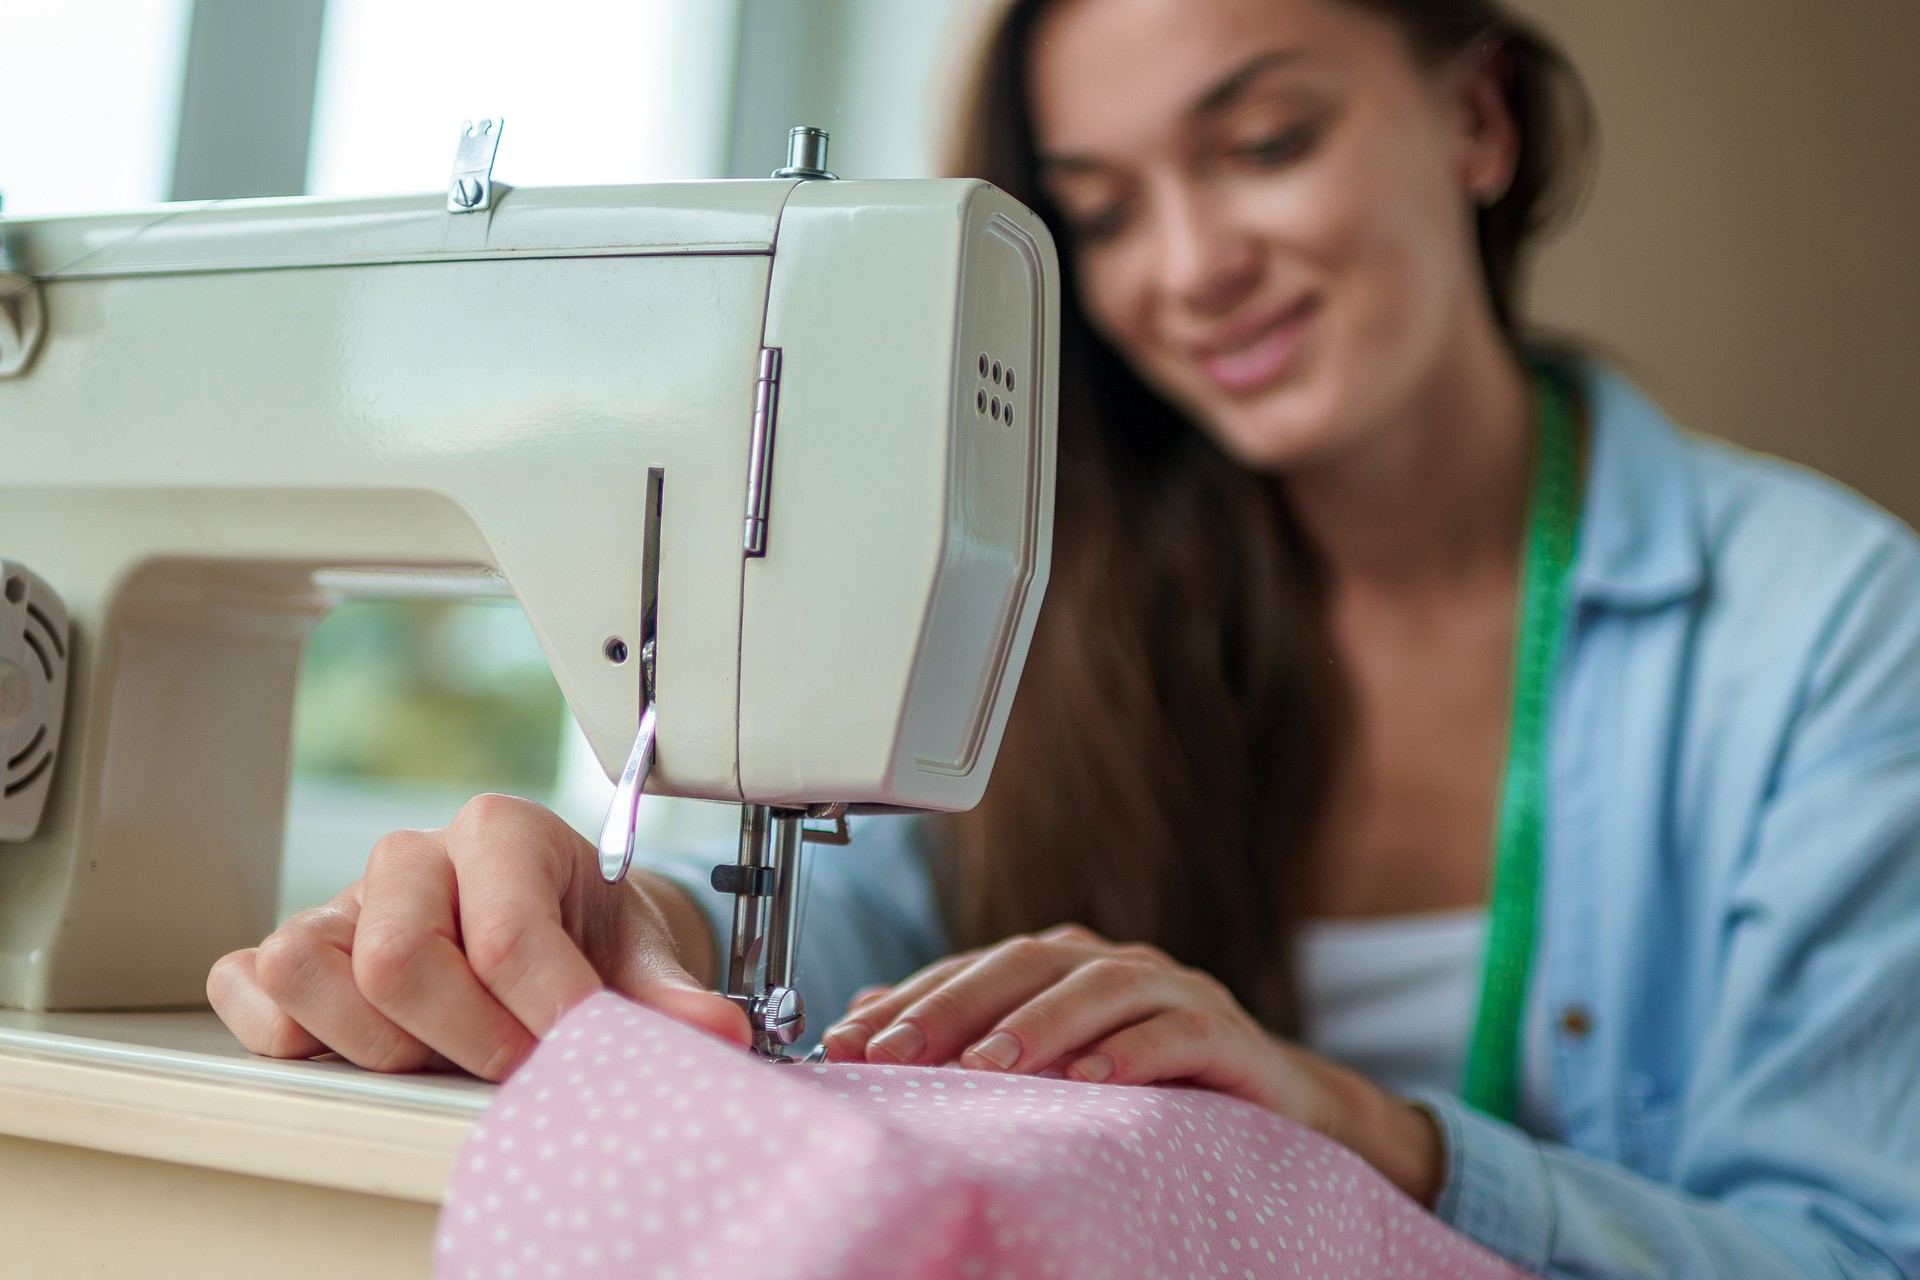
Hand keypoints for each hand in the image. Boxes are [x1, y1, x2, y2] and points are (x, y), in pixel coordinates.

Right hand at [208, 793, 746, 1080]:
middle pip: (399, 959)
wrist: (547, 914)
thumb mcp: (636, 949)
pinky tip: (352, 1047)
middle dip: (464, 1038)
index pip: (505, 934)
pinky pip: (247, 983)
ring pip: (309, 970)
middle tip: (514, 1068)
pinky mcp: (293, 944)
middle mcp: (414, 856)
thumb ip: (669, 994)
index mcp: (502, 832)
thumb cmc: (583, 926)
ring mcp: (346, 900)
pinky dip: (283, 1031)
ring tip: (440, 1055)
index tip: (575, 1056)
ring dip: (375, 1042)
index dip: (541, 1014)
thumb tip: (714, 1034)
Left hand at [821, 924, 1441, 1204]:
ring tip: (988, 1065)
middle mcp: (1113, 962)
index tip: (846, 1042)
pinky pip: (1178, 1033)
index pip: (972, 968)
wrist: (1267, 1097)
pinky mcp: (1225, 1031)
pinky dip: (1134, 1053)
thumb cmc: (1144, 1077)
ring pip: (1100, 988)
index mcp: (1062, 962)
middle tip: (898, 1051)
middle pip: (1025, 965)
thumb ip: (962, 1029)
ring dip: (1040, 1024)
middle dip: (954, 1006)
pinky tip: (1094, 1081)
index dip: (909, 1000)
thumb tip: (859, 1014)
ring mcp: (1173, 989)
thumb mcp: (1047, 1056)